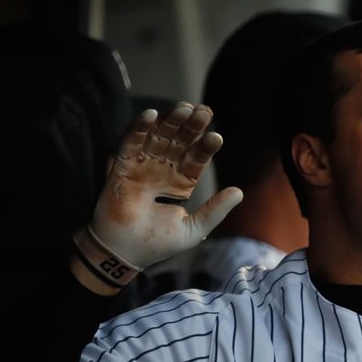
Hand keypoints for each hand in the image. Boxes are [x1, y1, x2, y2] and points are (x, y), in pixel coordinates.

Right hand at [86, 103, 242, 275]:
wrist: (124, 253)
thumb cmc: (156, 244)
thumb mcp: (193, 229)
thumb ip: (215, 210)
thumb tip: (239, 192)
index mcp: (181, 182)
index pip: (196, 158)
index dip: (206, 146)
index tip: (217, 137)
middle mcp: (163, 170)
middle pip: (179, 141)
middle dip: (191, 126)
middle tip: (203, 112)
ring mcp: (143, 166)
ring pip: (158, 136)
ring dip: (170, 121)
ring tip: (183, 108)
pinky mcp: (122, 166)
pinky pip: (130, 142)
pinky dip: (139, 127)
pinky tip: (151, 115)